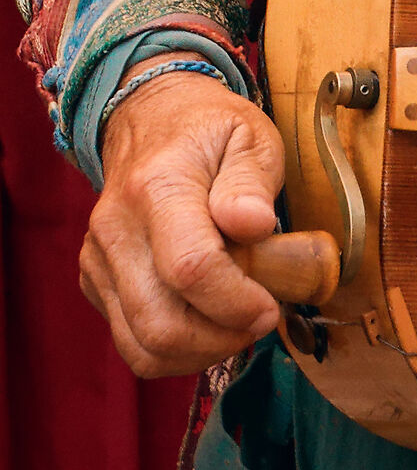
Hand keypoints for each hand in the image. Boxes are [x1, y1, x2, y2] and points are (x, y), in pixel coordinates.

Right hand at [84, 66, 284, 376]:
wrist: (151, 117)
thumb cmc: (210, 129)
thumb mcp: (251, 135)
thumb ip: (252, 182)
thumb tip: (254, 226)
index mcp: (159, 185)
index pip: (190, 267)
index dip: (235, 302)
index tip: (270, 307)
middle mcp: (117, 227)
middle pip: (159, 322)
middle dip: (220, 339)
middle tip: (259, 319)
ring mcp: (98, 257)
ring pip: (140, 345)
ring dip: (198, 352)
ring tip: (236, 324)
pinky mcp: (93, 280)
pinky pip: (130, 340)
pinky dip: (173, 347)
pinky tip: (206, 319)